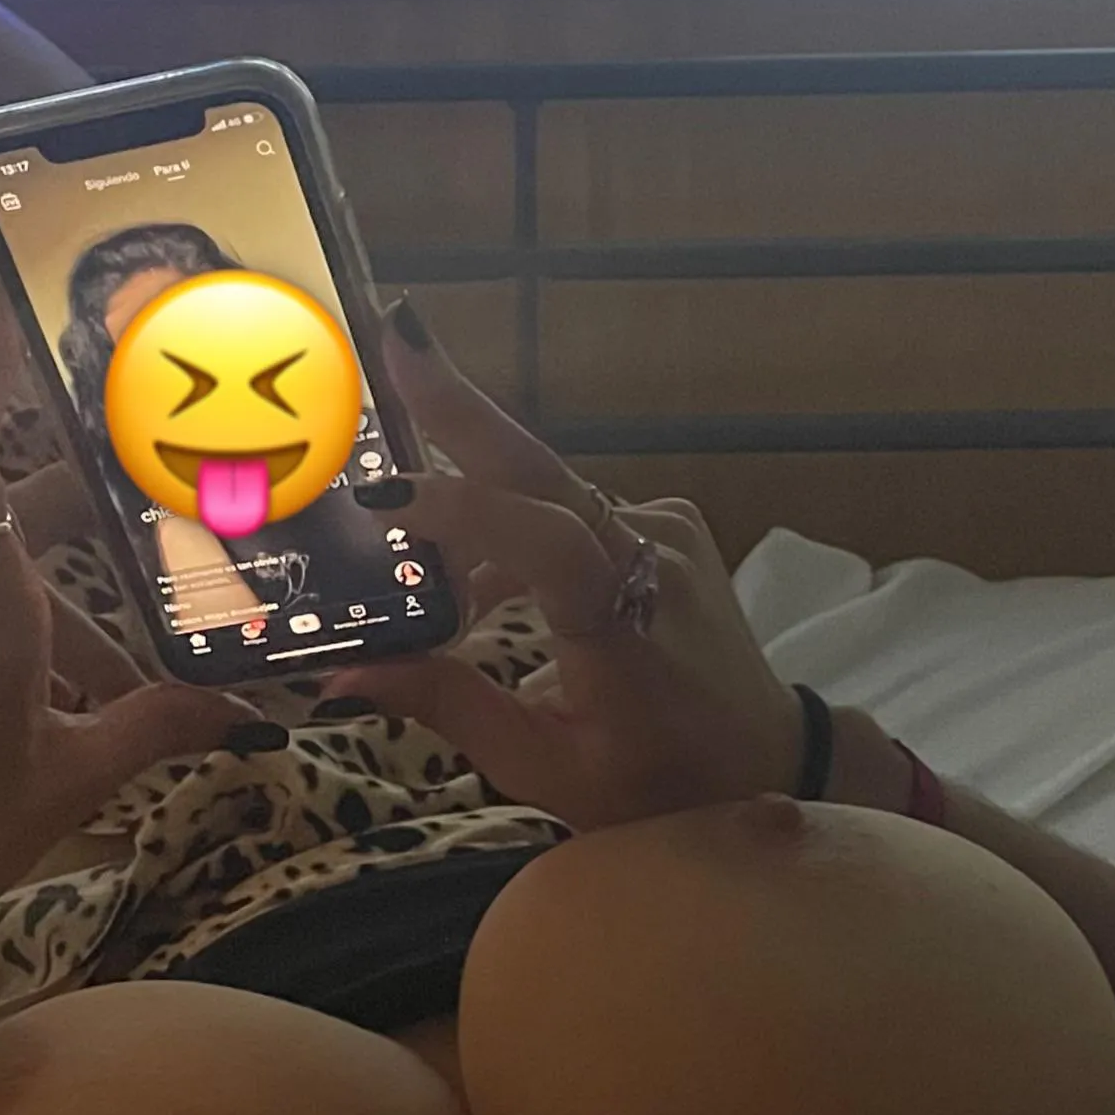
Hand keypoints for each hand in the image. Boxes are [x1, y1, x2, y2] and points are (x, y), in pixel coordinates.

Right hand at [327, 301, 804, 831]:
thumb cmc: (656, 785)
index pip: (542, 541)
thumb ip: (447, 708)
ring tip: (394, 505)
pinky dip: (517, 525)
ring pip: (545, 489)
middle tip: (395, 329)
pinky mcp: (668, 522)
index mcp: (621, 625)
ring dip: (471, 488)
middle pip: (539, 468)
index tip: (385, 496)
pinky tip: (478, 576)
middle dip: (459, 400)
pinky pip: (572, 508)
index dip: (463, 512)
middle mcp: (649, 556)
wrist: (770, 763)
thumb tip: (344, 674)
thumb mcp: (546, 766)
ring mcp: (665, 528)